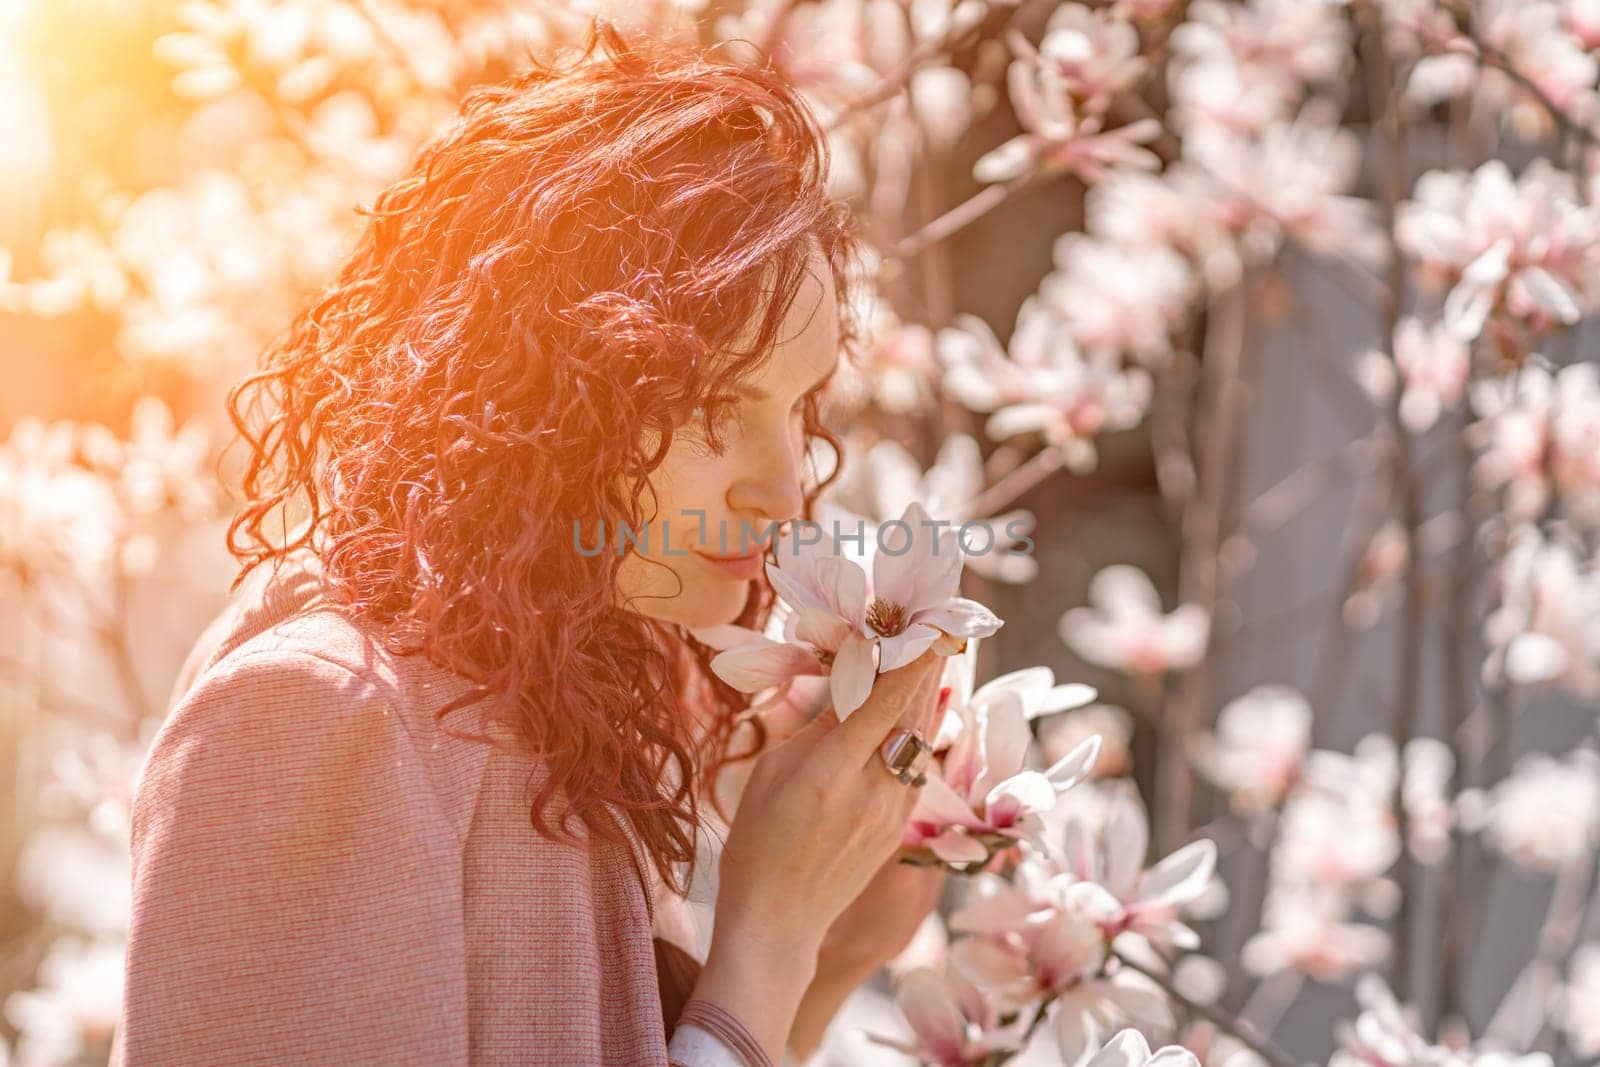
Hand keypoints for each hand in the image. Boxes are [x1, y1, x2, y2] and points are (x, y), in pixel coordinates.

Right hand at [688, 649, 944, 1062]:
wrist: (778, 920)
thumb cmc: (757, 840)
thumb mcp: (772, 772)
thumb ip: (816, 727)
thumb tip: (849, 684)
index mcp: (831, 772)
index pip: (884, 701)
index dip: (912, 659)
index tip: (929, 623)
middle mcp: (871, 791)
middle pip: (913, 716)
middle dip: (928, 667)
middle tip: (941, 624)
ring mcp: (892, 814)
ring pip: (920, 741)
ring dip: (928, 697)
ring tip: (935, 655)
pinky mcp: (899, 829)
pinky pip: (915, 768)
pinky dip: (918, 733)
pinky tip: (920, 709)